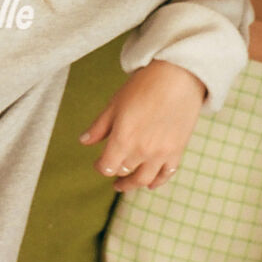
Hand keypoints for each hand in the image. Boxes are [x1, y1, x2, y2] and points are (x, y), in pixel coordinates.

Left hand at [79, 60, 204, 192]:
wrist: (178, 76)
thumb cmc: (144, 86)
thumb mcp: (115, 104)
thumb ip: (99, 127)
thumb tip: (83, 142)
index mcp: (122, 140)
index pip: (107, 166)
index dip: (100, 167)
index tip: (98, 163)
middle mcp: (141, 151)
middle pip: (124, 173)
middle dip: (116, 174)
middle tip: (112, 175)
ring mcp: (161, 153)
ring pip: (144, 179)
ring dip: (133, 184)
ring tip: (126, 184)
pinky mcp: (177, 151)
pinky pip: (166, 174)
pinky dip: (157, 182)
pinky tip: (150, 183)